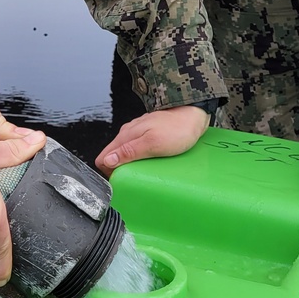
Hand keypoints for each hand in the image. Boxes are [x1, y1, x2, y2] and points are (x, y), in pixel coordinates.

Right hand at [95, 106, 210, 174]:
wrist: (195, 115)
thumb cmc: (178, 129)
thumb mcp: (152, 143)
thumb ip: (129, 152)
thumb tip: (108, 160)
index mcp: (126, 135)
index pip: (103, 158)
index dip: (109, 172)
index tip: (120, 182)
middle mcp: (128, 133)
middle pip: (113, 157)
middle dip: (120, 170)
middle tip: (135, 179)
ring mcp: (138, 132)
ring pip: (125, 153)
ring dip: (131, 165)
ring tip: (145, 172)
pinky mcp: (149, 134)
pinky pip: (137, 149)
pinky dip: (141, 158)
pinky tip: (153, 162)